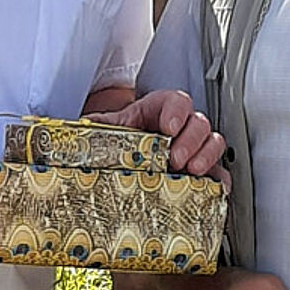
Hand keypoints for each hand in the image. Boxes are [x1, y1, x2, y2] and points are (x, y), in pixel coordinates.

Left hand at [96, 86, 226, 181]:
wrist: (121, 168)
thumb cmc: (119, 143)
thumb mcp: (104, 131)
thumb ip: (93, 126)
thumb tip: (70, 125)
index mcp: (157, 111)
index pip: (175, 100)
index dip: (176, 111)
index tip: (169, 127)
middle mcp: (180, 127)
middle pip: (198, 122)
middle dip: (190, 140)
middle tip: (176, 158)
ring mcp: (193, 149)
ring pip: (213, 142)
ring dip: (206, 156)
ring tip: (192, 172)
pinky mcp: (201, 171)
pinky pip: (219, 171)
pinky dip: (219, 180)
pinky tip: (213, 188)